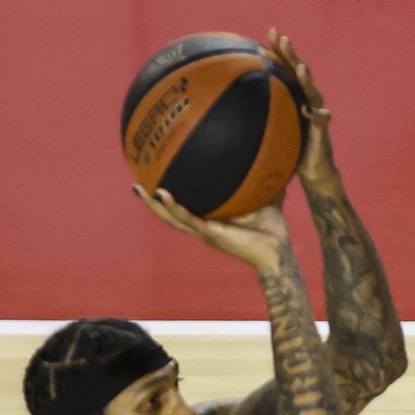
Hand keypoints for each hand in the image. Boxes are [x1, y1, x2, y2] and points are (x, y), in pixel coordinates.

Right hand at [136, 187, 292, 273]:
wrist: (278, 254)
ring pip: (173, 219)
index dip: (171, 199)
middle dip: (152, 202)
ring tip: (140, 189)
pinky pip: (189, 220)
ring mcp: (206, 233)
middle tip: (136, 185)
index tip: (156, 182)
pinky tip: (163, 194)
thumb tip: (272, 160)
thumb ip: (263, 183)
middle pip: (171, 216)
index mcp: (213, 222)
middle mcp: (205, 228)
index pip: (187, 209)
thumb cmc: (273, 232)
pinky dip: (175, 208)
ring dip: (155, 206)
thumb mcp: (265, 198)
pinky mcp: (212, 234)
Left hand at [266, 28, 336, 187]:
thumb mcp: (273, 127)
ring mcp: (317, 112)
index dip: (280, 49)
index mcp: (295, 94)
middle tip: (283, 38)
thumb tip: (230, 106)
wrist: (313, 169)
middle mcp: (308, 98)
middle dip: (292, 54)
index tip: (271, 31)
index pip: (287, 67)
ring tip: (299, 69)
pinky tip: (307, 109)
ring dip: (307, 79)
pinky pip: (321, 119)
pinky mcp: (323, 129)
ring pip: (313, 91)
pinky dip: (316, 114)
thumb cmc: (290, 147)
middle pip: (301, 71)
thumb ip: (259, 114)